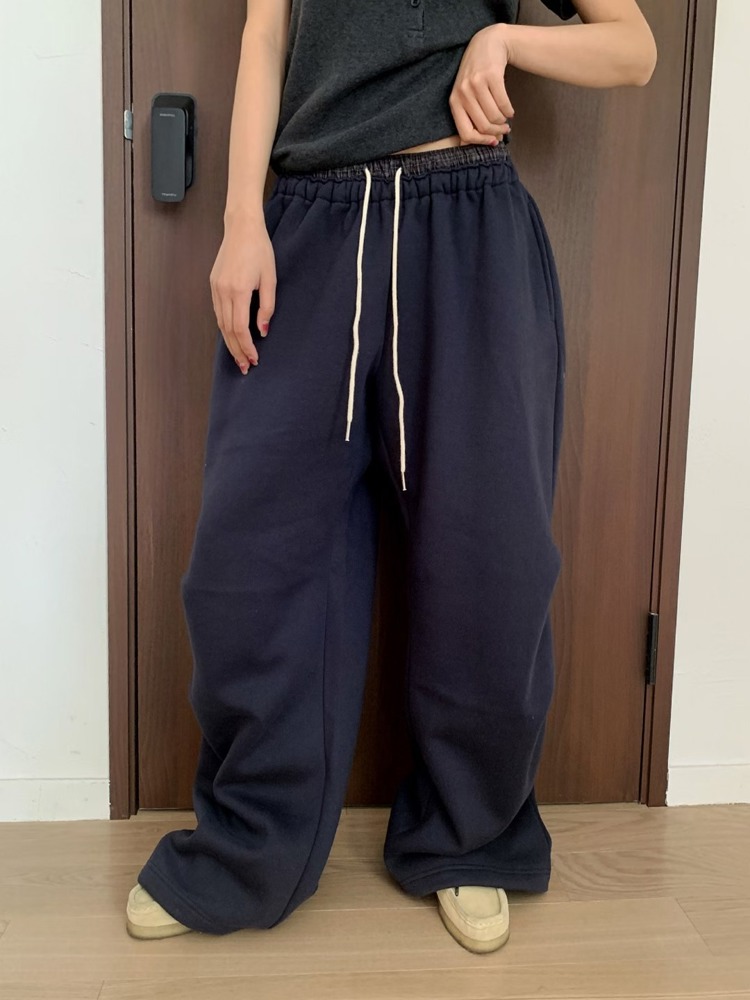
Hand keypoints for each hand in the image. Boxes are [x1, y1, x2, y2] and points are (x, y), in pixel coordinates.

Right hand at [209, 215, 275, 374]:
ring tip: (239, 357)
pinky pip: (218, 312)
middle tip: (246, 367)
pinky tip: (232, 336)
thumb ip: (267, 307)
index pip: (240, 328)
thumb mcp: (270, 279)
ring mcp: (215, 288)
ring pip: (220, 323)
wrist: (241, 228)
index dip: (247, 347)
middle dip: (237, 351)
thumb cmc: (260, 250)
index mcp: (238, 291)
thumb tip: (262, 330)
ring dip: (229, 342)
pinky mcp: (213, 284)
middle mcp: (223, 292)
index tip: (254, 360)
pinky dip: (224, 327)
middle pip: (227, 330)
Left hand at [449, 23, 514, 146]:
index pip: (466, 133)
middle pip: (483, 126)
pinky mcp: (491, 76)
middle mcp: (463, 93)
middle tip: (504, 131)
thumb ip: (470, 116)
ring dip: (504, 121)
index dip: (481, 142)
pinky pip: (504, 104)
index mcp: (454, 102)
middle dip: (496, 132)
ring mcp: (476, 84)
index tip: (492, 142)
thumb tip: (485, 142)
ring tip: (506, 119)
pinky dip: (509, 111)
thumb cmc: (477, 75)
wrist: (487, 43)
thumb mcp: (467, 95)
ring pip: (494, 116)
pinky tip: (510, 111)